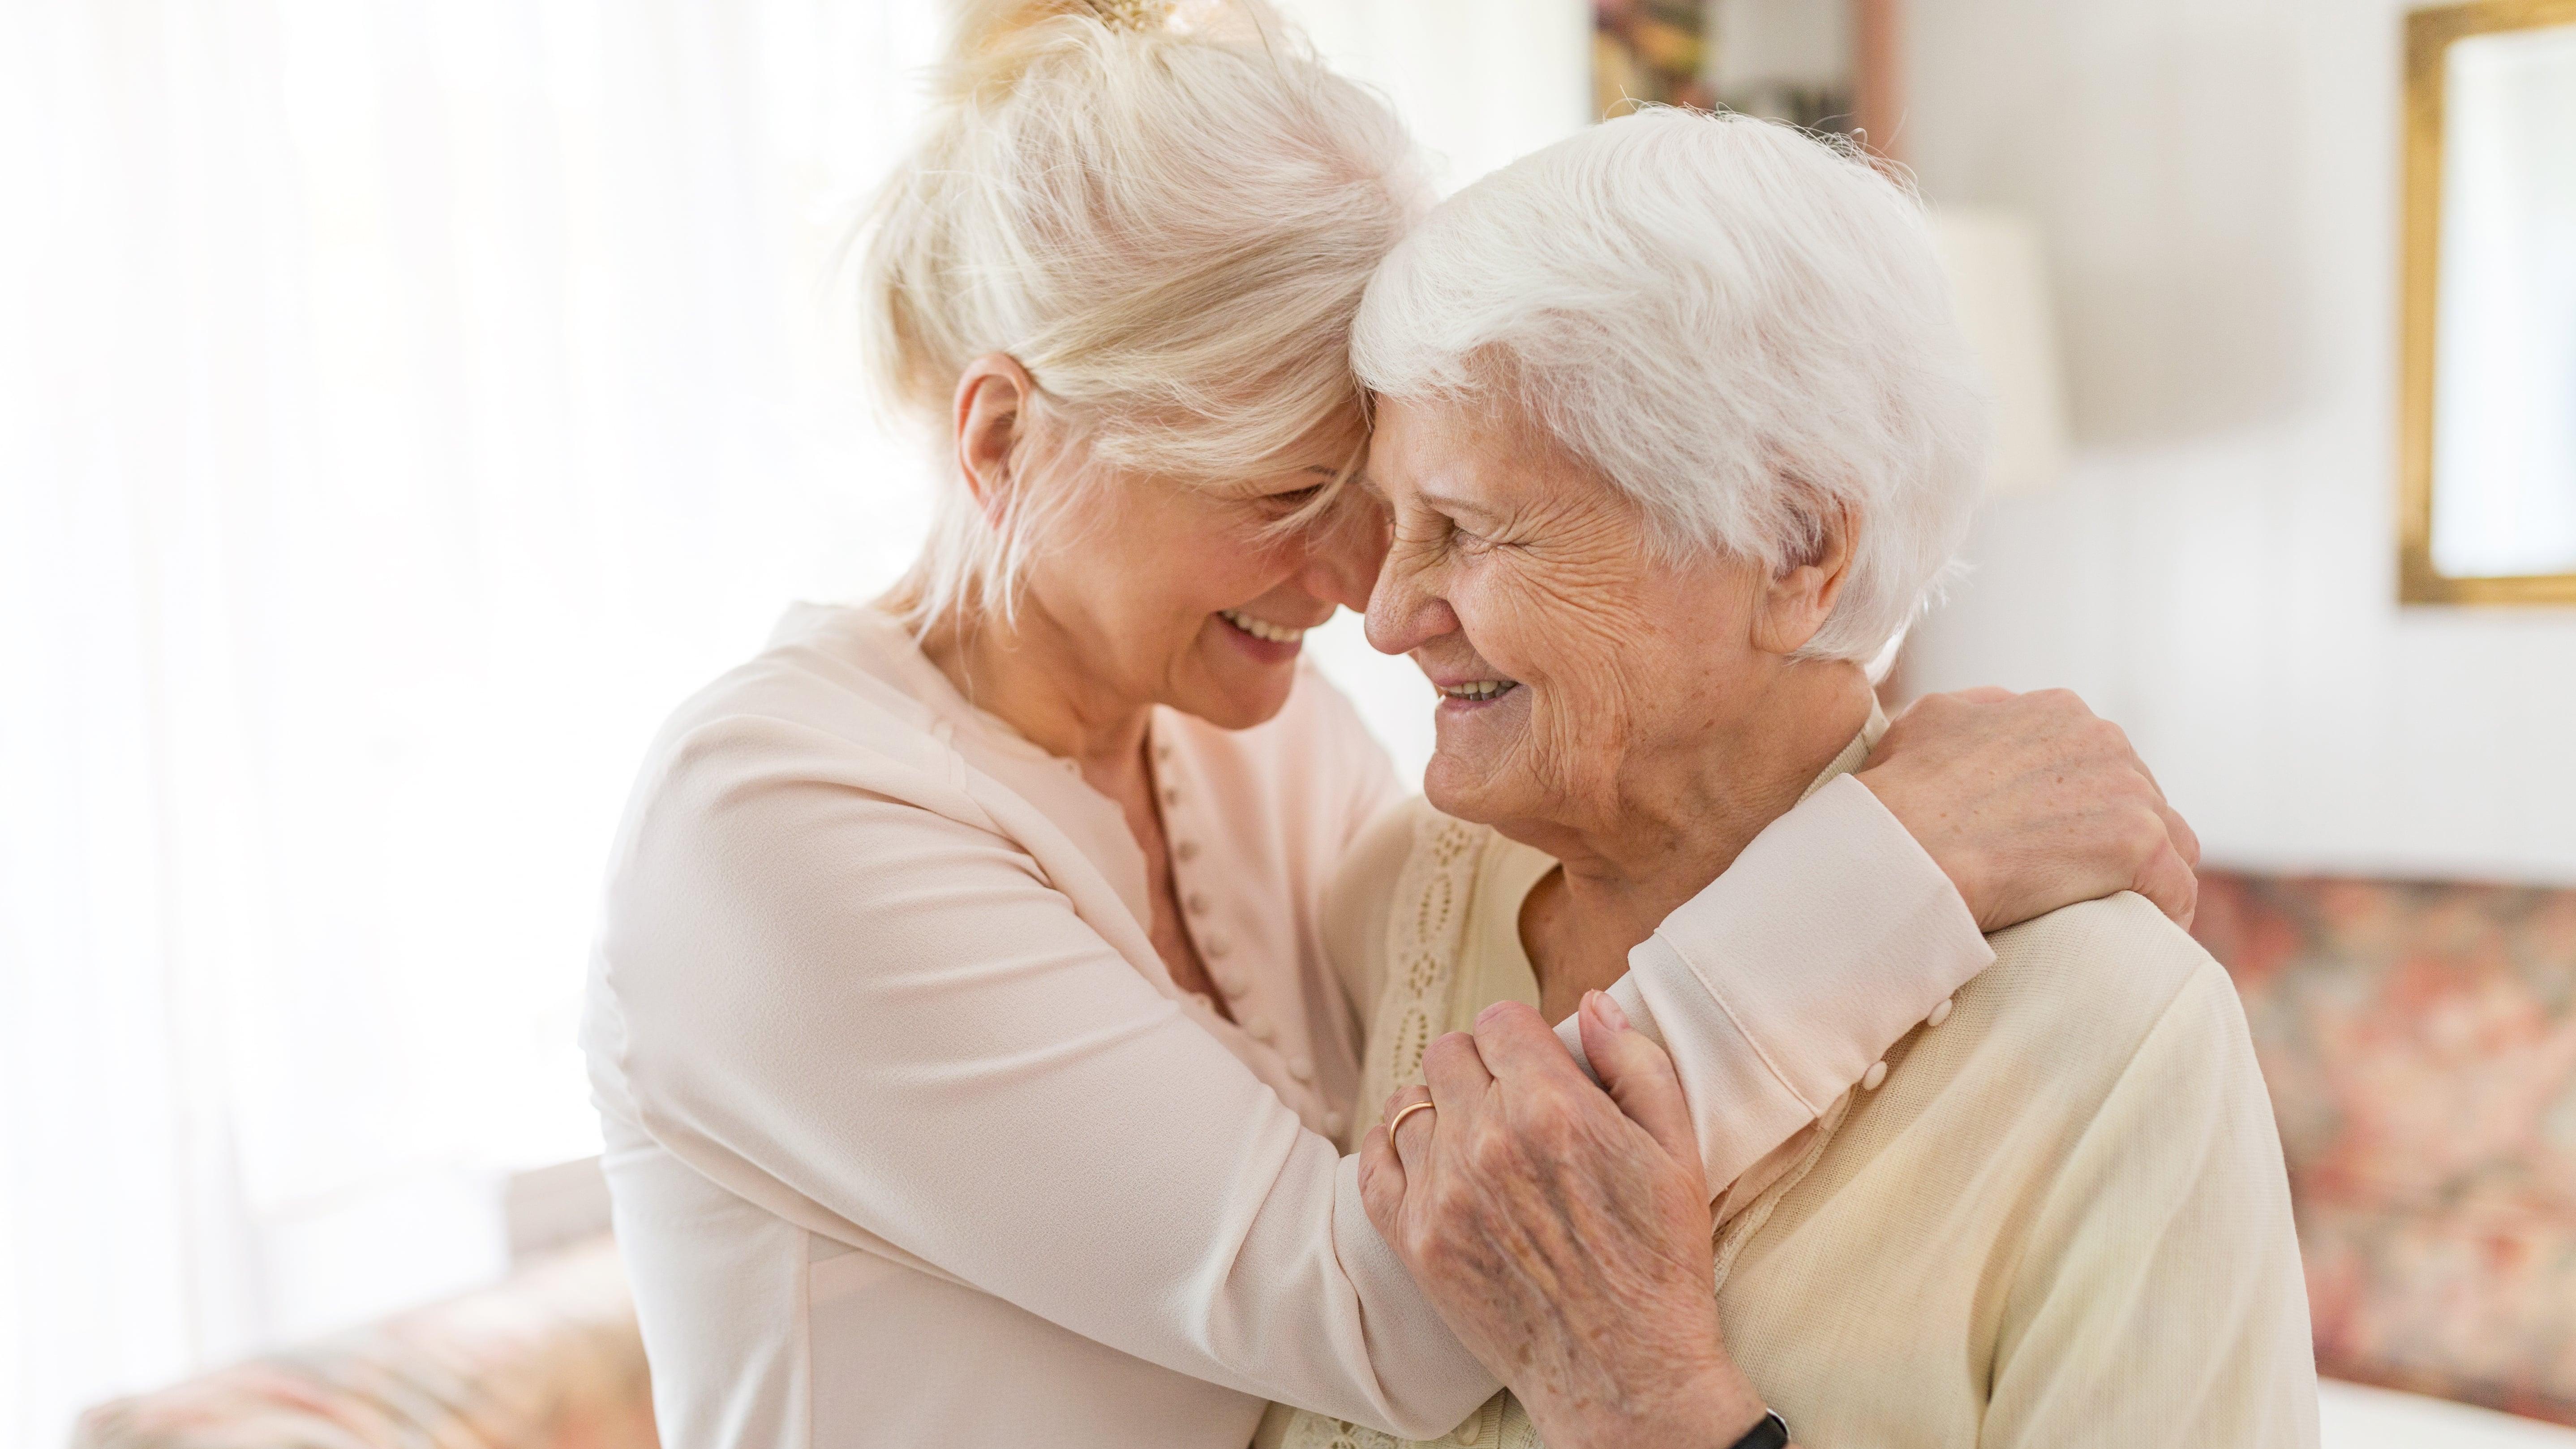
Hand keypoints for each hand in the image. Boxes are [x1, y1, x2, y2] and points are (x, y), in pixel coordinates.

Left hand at [1356, 995, 1767, 1448]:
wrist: (1624, 1375)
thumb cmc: (1659, 1264)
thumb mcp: (1676, 1151)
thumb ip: (1633, 1063)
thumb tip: (1590, 1003)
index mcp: (1552, 1107)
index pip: (1499, 1019)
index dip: (1521, 1038)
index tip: (1536, 1066)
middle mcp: (1487, 1141)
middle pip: (1449, 1053)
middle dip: (1482, 1067)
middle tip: (1510, 1103)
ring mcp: (1442, 1192)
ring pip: (1409, 1101)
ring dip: (1440, 1108)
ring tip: (1475, 1137)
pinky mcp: (1413, 1240)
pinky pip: (1373, 1160)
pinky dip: (1394, 1150)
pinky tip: (1431, 1162)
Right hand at [1856, 687, 2201, 931]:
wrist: (1903, 848)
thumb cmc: (1900, 794)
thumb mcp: (1931, 720)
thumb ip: (1978, 713)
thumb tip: (1997, 717)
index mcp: (2058, 711)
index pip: (2101, 761)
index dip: (2085, 805)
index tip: (2062, 842)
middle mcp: (2103, 738)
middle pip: (2140, 797)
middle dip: (2116, 838)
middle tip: (2082, 885)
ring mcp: (2128, 788)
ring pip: (2170, 840)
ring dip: (2146, 876)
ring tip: (2116, 915)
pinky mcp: (2140, 842)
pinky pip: (2177, 888)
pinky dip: (2163, 914)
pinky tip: (2139, 937)